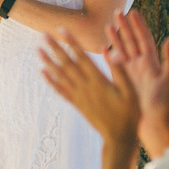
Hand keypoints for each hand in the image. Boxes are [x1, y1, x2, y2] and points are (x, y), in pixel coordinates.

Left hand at [40, 29, 139, 145]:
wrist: (118, 138)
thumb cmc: (129, 114)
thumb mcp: (130, 91)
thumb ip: (120, 71)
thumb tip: (113, 52)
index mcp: (98, 81)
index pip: (82, 57)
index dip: (72, 42)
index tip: (62, 29)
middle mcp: (85, 87)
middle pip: (67, 63)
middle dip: (55, 48)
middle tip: (43, 35)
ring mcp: (78, 96)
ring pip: (60, 75)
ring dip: (48, 62)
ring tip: (38, 50)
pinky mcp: (76, 104)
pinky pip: (60, 90)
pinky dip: (50, 80)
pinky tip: (43, 72)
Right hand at [106, 11, 168, 153]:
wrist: (152, 122)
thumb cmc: (163, 102)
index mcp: (152, 62)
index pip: (144, 39)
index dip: (138, 26)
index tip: (132, 12)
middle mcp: (141, 64)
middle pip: (132, 41)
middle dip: (125, 26)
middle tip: (117, 12)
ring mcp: (131, 72)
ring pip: (122, 50)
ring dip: (116, 38)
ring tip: (108, 26)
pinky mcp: (123, 80)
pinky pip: (115, 65)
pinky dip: (110, 56)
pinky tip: (103, 48)